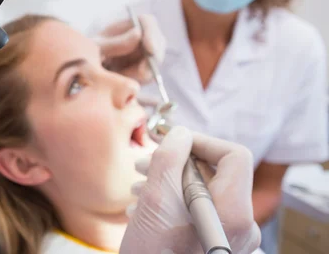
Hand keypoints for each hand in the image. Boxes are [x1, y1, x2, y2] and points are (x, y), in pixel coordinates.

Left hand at [94, 14, 165, 83]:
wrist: (85, 74)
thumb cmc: (87, 54)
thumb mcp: (97, 48)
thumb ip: (116, 43)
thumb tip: (138, 33)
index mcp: (126, 26)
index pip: (147, 22)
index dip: (152, 34)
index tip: (151, 50)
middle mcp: (138, 37)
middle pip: (157, 43)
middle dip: (152, 59)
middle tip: (141, 73)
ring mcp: (142, 54)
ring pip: (154, 63)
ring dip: (141, 73)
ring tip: (119, 76)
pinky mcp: (142, 70)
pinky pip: (147, 77)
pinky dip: (136, 81)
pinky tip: (121, 80)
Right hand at [121, 127, 260, 253]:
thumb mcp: (156, 200)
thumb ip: (170, 159)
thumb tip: (181, 135)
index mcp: (232, 211)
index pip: (234, 156)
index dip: (202, 141)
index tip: (173, 141)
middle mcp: (239, 225)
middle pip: (216, 173)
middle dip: (177, 162)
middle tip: (146, 164)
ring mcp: (228, 237)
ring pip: (204, 191)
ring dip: (170, 181)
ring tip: (139, 185)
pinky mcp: (215, 243)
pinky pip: (200, 210)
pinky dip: (174, 200)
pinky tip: (146, 205)